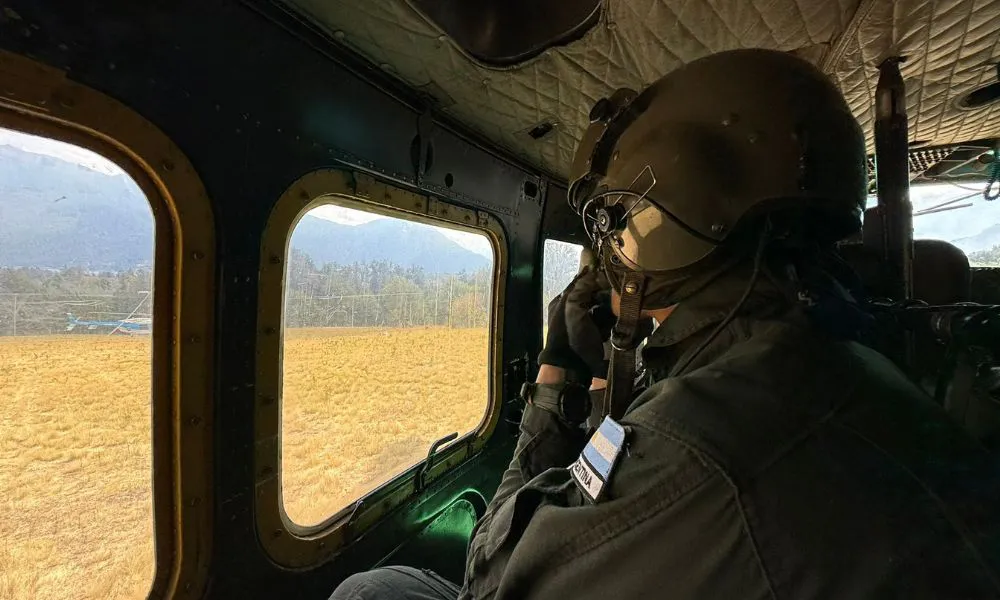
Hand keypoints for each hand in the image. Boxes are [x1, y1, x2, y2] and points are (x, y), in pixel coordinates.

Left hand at [539, 267, 612, 381]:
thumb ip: (581, 288)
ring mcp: (583, 322)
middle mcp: (572, 310)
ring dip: (610, 303)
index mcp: (563, 301)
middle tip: (619, 286)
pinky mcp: (594, 334)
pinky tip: (620, 314)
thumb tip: (592, 272)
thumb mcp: (572, 306)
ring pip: (600, 306)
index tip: (609, 272)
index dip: (593, 276)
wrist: (572, 367)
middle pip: (591, 294)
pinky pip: (606, 321)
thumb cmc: (569, 335)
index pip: (580, 282)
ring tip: (621, 299)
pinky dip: (612, 318)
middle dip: (604, 290)